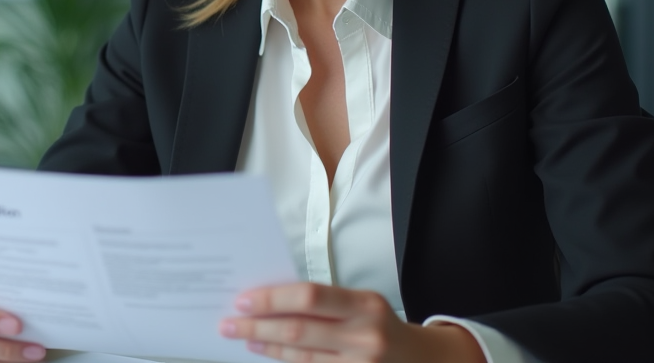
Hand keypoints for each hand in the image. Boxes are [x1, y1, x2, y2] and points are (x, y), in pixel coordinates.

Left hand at [219, 283, 485, 362]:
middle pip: (300, 329)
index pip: (311, 296)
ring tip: (243, 337)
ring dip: (267, 345)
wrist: (423, 361)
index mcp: (365, 305)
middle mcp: (365, 336)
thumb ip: (323, 302)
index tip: (244, 299)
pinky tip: (268, 352)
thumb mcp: (361, 305)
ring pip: (301, 356)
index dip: (273, 298)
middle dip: (258, 325)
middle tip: (230, 322)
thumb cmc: (381, 326)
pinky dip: (286, 360)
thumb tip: (271, 297)